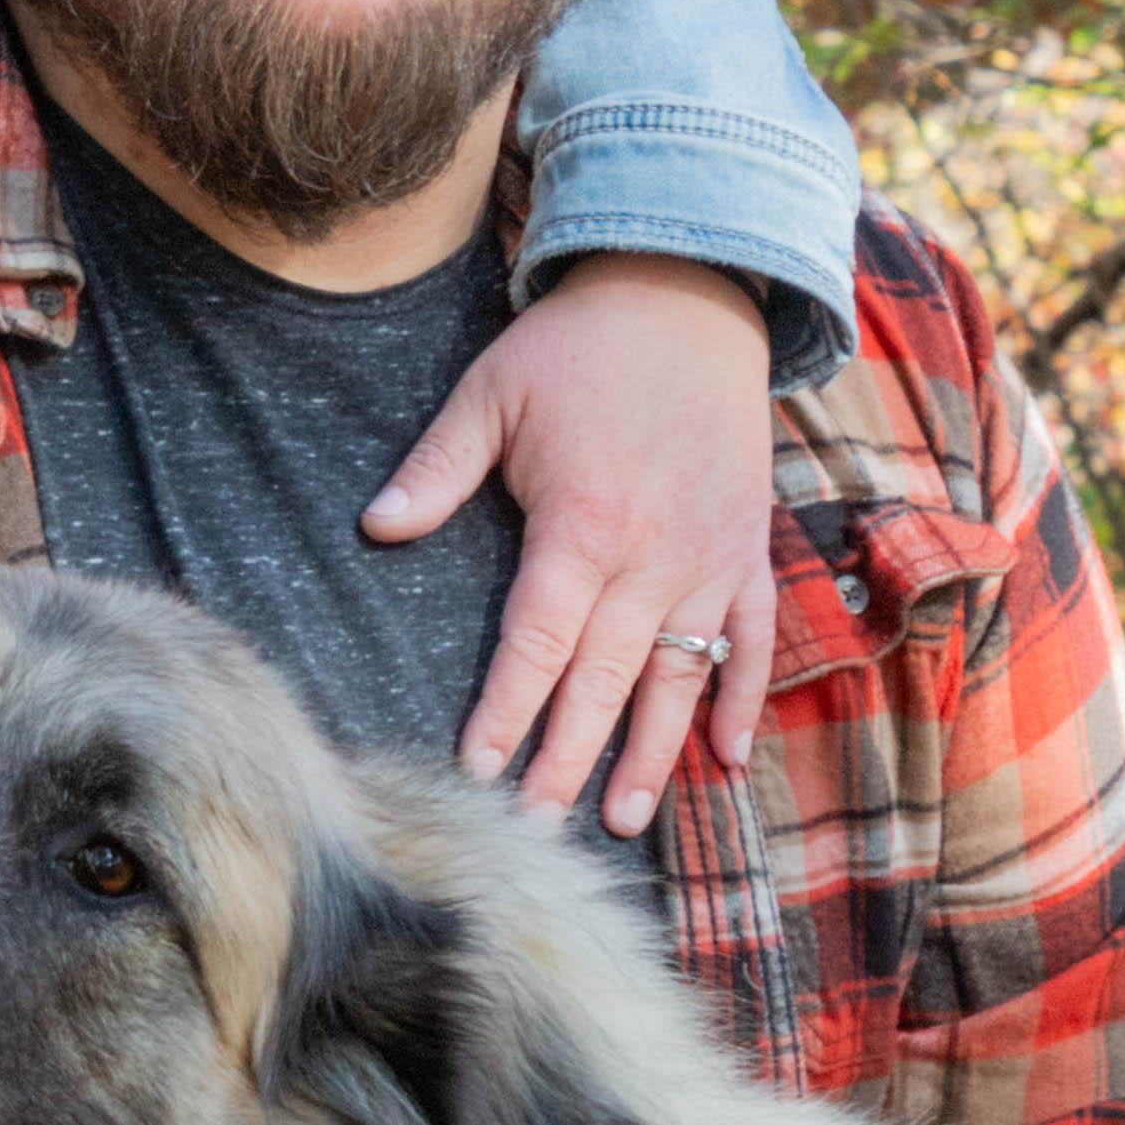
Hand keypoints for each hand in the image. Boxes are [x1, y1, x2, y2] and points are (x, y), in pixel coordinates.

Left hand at [365, 251, 779, 834]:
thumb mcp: (491, 391)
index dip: (506, 713)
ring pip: (678, 679)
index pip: (535, 644)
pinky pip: (750, 642)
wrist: (689, 296)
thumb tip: (375, 527)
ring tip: (623, 821)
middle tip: (533, 828)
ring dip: (651, 755)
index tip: (477, 772)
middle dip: (566, 761)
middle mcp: (651, 558)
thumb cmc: (578, 348)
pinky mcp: (746, 551)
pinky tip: (726, 758)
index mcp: (581, 525)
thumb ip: (436, 468)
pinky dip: (741, 700)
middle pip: (603, 682)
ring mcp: (707, 559)